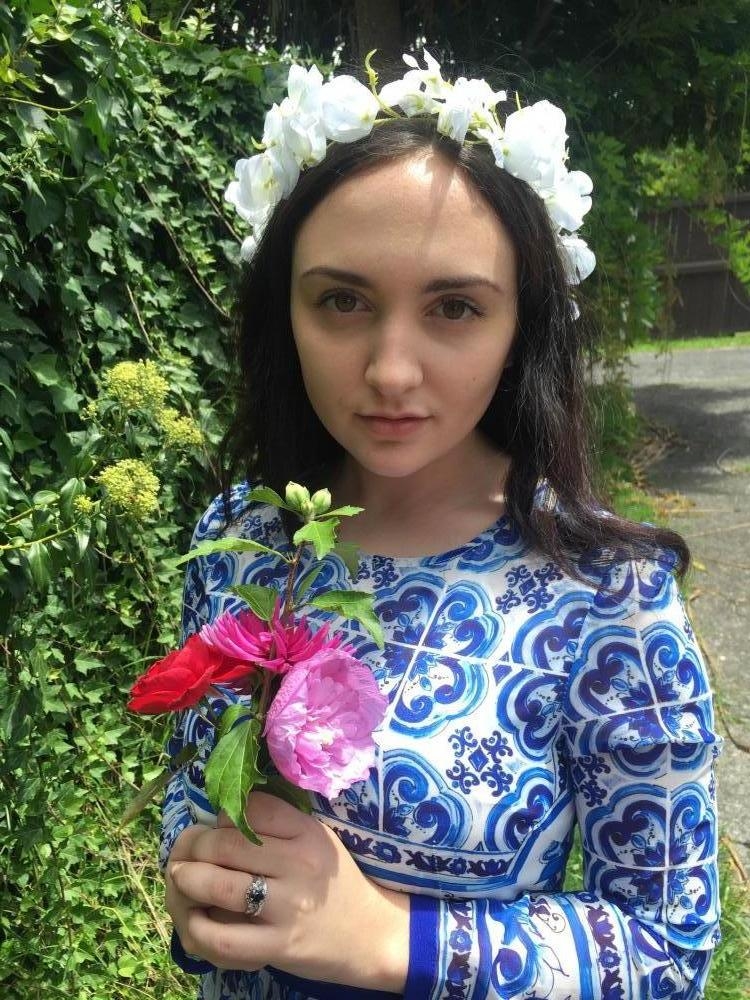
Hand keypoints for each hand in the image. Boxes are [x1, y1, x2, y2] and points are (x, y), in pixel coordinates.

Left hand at [165, 791, 408, 989]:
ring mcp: (288, 906)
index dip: (220, 815)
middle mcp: (298, 863)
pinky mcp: (279, 945)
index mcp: (307, 831)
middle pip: (226, 844)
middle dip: (193, 846)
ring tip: (181, 879)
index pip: (251, 809)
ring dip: (187, 881)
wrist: (370, 935)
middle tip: (183, 853)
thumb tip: (218, 817)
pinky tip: (196, 920)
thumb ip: (276, 825)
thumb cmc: (334, 882)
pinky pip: (224, 937)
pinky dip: (199, 927)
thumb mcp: (316, 839)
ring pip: (219, 885)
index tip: (212, 826)